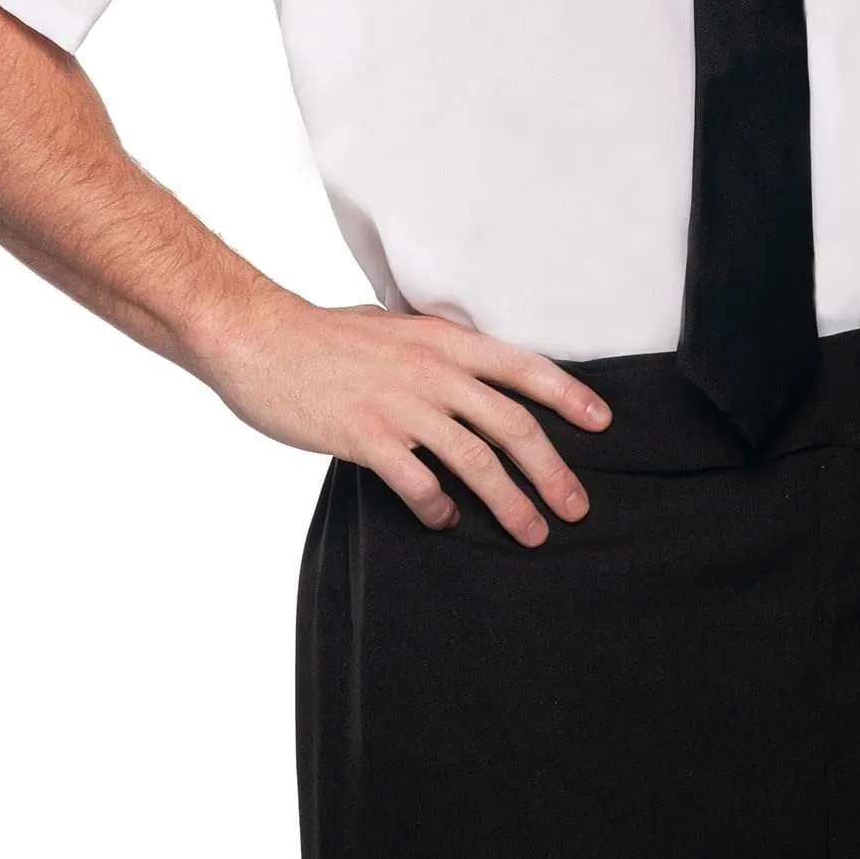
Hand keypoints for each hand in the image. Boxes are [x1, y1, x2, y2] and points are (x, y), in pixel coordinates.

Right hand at [199, 293, 612, 545]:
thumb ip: (434, 349)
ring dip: (509, 501)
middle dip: (551, 470)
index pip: (523, 367)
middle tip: (575, 506)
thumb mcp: (393, 327)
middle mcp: (431, 370)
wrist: (257, 337)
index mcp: (443, 341)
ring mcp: (399, 404)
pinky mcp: (365, 436)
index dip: (568, 395)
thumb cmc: (322, 335)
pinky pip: (418, 482)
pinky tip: (445, 520)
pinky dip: (438, 506)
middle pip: (512, 424)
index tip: (602, 423)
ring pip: (475, 460)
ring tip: (531, 531)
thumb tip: (466, 371)